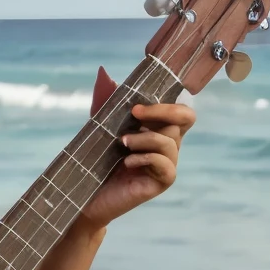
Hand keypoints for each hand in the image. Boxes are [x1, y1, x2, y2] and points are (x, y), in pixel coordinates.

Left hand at [80, 65, 194, 229]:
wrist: (86, 196)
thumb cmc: (95, 161)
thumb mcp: (99, 127)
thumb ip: (105, 102)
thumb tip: (104, 73)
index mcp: (158, 130)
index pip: (181, 112)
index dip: (169, 104)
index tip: (136, 105)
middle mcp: (167, 145)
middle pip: (183, 119)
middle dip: (160, 111)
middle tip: (134, 113)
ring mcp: (167, 164)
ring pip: (170, 141)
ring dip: (145, 138)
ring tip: (122, 143)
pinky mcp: (162, 182)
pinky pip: (166, 165)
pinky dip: (146, 159)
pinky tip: (127, 163)